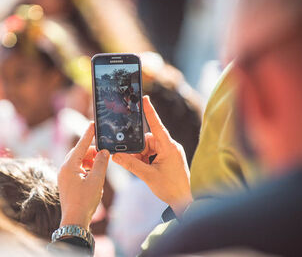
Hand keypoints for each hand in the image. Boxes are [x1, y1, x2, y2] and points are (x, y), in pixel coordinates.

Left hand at [58, 122, 109, 229]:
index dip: (88, 134)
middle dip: (92, 152)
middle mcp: (64, 169)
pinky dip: (87, 169)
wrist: (74, 220)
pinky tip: (95, 175)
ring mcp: (64, 176)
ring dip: (90, 161)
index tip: (93, 124)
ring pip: (79, 161)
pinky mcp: (67, 182)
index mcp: (69, 166)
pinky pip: (77, 169)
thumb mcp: (96, 180)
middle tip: (104, 153)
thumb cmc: (84, 201)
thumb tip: (103, 152)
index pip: (81, 145)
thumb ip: (101, 163)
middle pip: (79, 153)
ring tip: (100, 167)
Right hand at [112, 96, 192, 216]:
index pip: (157, 125)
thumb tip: (115, 155)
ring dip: (141, 157)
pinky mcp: (168, 158)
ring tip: (143, 170)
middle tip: (130, 160)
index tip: (144, 98)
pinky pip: (151, 154)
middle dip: (138, 150)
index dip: (149, 112)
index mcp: (169, 146)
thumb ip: (131, 164)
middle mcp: (170, 146)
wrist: (185, 201)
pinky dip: (145, 160)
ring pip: (147, 148)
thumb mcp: (148, 176)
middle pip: (147, 140)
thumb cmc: (172, 188)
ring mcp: (169, 152)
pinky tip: (145, 170)